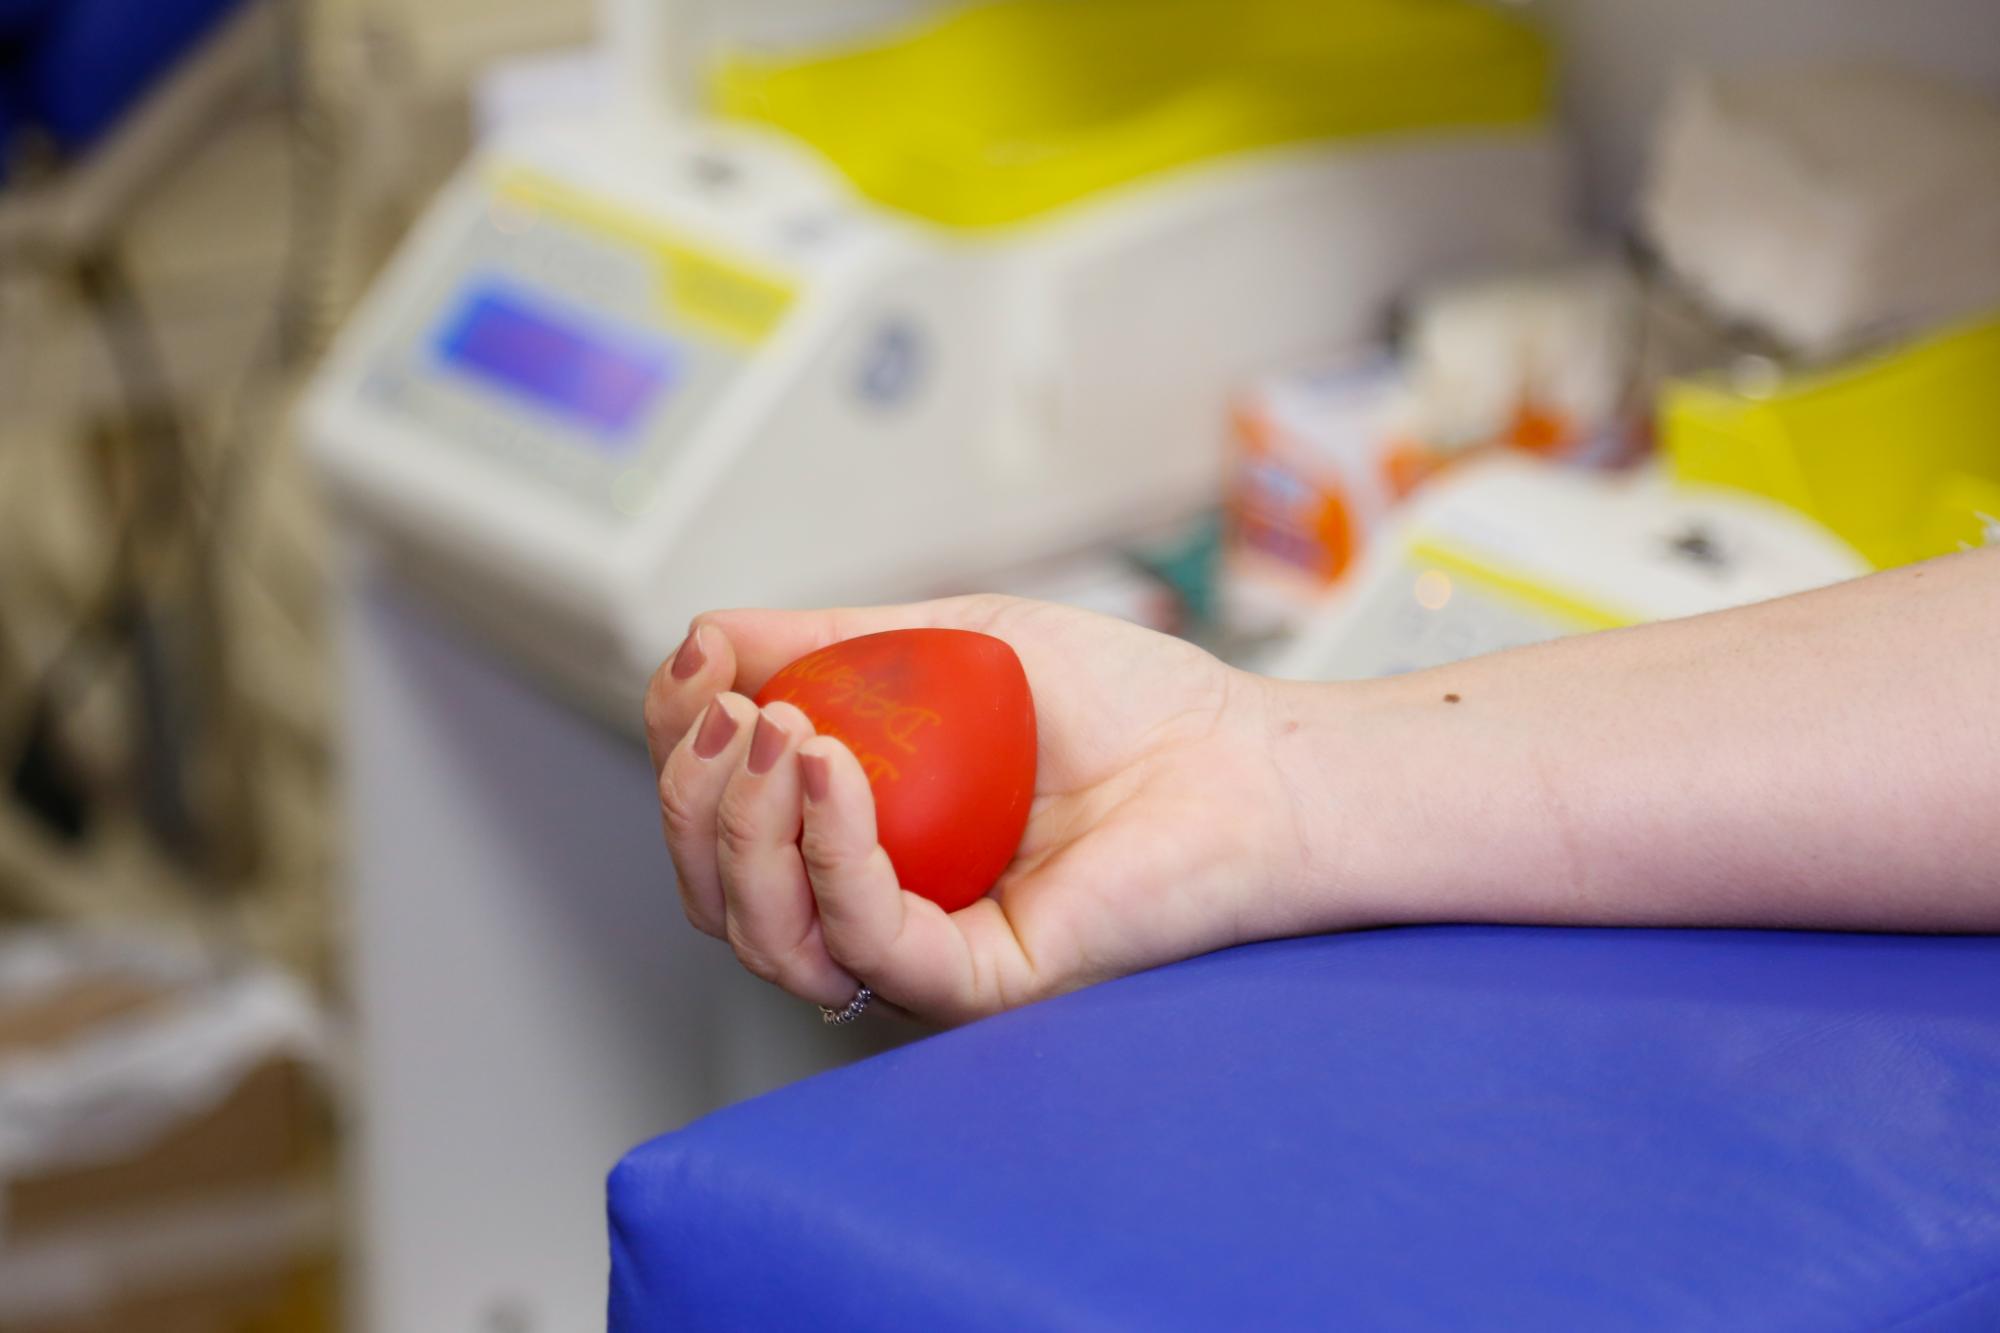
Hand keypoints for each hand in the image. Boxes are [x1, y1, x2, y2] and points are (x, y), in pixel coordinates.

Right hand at [642, 596, 1316, 1024]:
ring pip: (771, 932)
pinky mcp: (978, 980)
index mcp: (863, 833)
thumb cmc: (1128, 705)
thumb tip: (706, 636)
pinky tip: (833, 764)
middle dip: (694, 797)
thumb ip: (831, 639)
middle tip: (731, 711)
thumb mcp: (951, 639)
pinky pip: (866, 937)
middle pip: (722, 892)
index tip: (700, 669)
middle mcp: (879, 904)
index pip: (724, 823)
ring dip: (744, 826)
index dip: (684, 752)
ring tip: (781, 731)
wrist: (1242, 759)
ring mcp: (925, 950)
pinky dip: (830, 848)